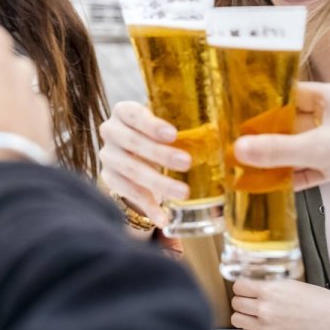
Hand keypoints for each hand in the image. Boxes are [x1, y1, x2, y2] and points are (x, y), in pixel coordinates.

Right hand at [97, 101, 190, 226]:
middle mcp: (111, 131)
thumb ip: (183, 126)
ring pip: (132, 170)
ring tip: (183, 192)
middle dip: (160, 154)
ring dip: (159, 182)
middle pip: (133, 142)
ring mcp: (108, 155)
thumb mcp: (163, 125)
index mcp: (124, 112)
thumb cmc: (155, 134)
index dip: (151, 124)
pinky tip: (163, 218)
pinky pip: (129, 193)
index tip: (173, 135)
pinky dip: (148, 206)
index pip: (133, 114)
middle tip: (187, 163)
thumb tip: (221, 138)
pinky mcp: (109, 178)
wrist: (133, 153)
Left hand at [230, 279, 329, 329]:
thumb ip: (272, 286)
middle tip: (250, 298)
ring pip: (237, 319)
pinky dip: (251, 327)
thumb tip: (256, 285)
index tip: (247, 285)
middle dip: (241, 299)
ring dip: (243, 314)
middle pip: (235, 303)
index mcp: (271, 290)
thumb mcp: (294, 284)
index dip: (242, 285)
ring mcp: (268, 326)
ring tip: (253, 311)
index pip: (239, 286)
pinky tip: (261, 322)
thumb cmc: (322, 301)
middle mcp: (266, 308)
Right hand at [232, 82, 329, 213]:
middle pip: (291, 123)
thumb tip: (240, 148)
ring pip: (302, 148)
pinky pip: (314, 166)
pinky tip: (277, 187)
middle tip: (236, 149)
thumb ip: (280, 150)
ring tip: (249, 170)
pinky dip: (297, 175)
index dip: (262, 106)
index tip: (237, 118)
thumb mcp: (323, 149)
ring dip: (280, 160)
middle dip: (267, 137)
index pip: (288, 94)